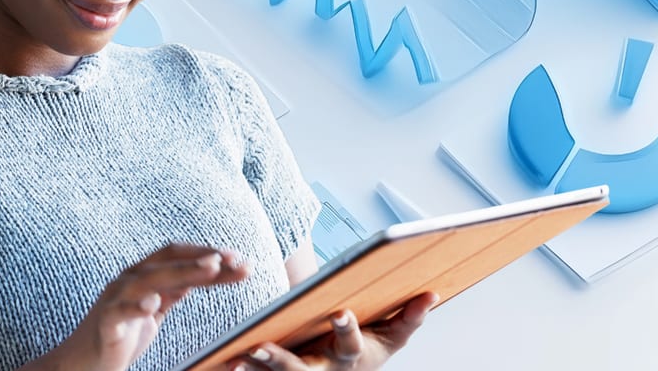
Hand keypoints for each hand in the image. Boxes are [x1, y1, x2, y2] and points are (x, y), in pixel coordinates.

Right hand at [47, 243, 249, 370]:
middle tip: (234, 259)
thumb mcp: (152, 311)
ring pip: (150, 278)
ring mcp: (115, 299)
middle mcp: (129, 280)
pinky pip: (120, 311)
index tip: (238, 258)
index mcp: (143, 276)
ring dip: (182, 271)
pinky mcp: (105, 323)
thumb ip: (171, 292)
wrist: (81, 363)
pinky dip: (136, 305)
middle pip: (169, 260)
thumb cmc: (118, 336)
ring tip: (210, 268)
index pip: (178, 255)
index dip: (207, 252)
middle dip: (205, 258)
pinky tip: (152, 304)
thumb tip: (195, 277)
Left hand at [227, 292, 438, 370]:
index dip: (347, 329)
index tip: (340, 312)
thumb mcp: (392, 336)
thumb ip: (410, 317)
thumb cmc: (370, 346)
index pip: (351, 344)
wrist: (351, 368)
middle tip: (258, 348)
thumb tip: (431, 294)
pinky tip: (226, 362)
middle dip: (280, 363)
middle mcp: (325, 370)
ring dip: (256, 369)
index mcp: (353, 357)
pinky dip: (247, 370)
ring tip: (236, 358)